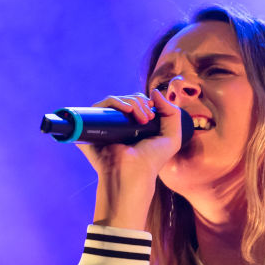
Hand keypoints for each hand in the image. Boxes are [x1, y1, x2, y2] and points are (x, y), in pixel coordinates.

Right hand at [82, 88, 184, 229]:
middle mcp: (117, 124)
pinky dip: (114, 102)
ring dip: (131, 103)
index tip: (153, 115)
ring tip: (140, 118)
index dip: (144, 102)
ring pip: (114, 101)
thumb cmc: (152, 160)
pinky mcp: (92, 128)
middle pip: (126, 99)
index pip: (136, 102)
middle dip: (140, 103)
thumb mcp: (172, 136)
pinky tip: (127, 110)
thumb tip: (154, 92)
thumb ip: (172, 112)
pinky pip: (100, 106)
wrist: (134, 172)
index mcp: (133, 125)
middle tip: (147, 119)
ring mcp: (104, 125)